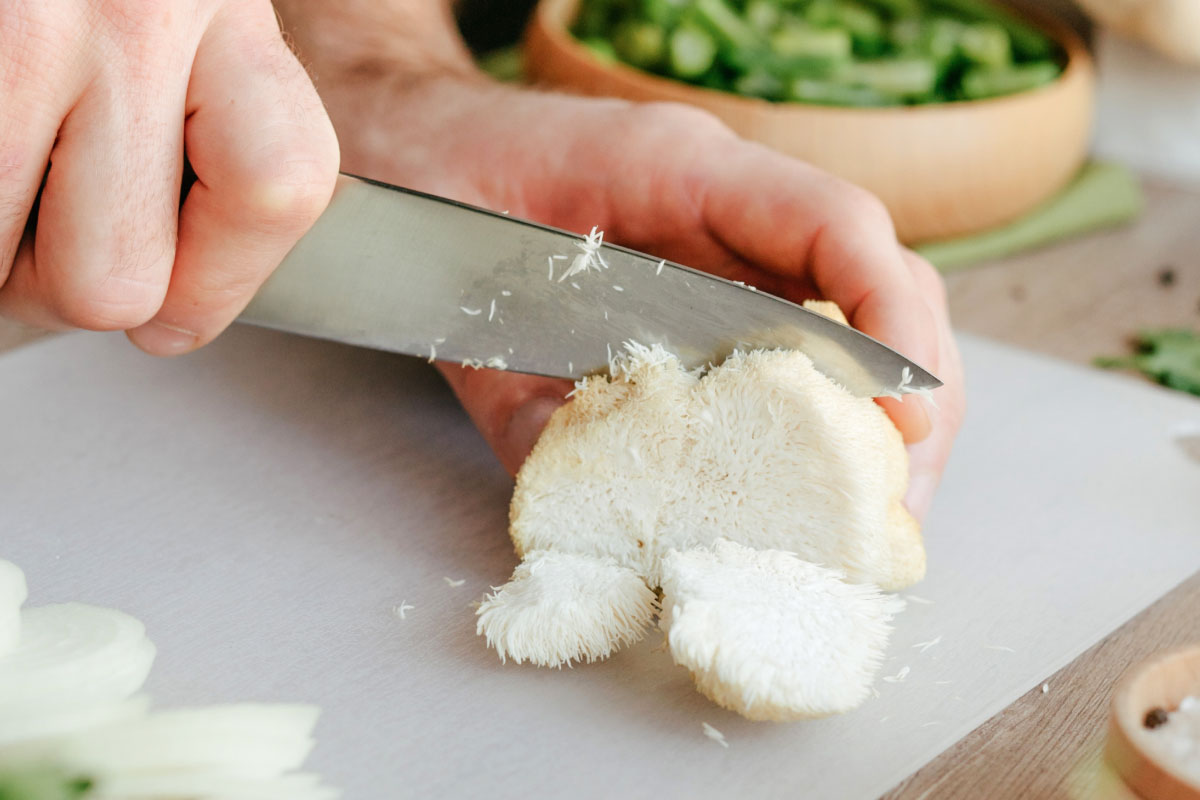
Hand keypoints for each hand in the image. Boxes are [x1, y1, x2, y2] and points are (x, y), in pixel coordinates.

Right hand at [0, 0, 338, 353]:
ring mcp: (21, 21)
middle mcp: (132, 6)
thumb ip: (206, 115)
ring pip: (8, 263)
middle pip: (118, 276)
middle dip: (69, 280)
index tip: (174, 314)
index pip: (280, 186)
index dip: (220, 283)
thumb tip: (169, 307)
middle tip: (47, 223)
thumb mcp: (176, 5)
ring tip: (7, 172)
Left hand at [326, 77, 963, 521]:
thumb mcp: (463, 302)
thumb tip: (594, 514)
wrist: (410, 139)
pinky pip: (799, 333)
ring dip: (881, 411)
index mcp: (679, 172)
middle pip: (878, 277)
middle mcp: (726, 201)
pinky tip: (815, 473)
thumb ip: (527, 406)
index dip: (889, 319)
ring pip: (856, 309)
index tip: (903, 420)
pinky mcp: (713, 277)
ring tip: (873, 508)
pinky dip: (825, 406)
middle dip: (915, 393)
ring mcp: (729, 237)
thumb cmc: (430, 192)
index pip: (831, 223)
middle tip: (898, 503)